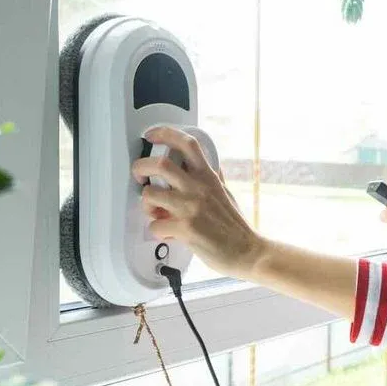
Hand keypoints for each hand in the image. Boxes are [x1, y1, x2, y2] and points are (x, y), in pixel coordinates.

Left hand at [132, 127, 262, 278]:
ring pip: (150, 194)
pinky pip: (156, 225)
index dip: (165, 133)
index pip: (188, 144)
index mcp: (208, 177)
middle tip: (139, 176)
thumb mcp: (227, 193)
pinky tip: (168, 234)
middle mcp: (199, 188)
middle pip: (160, 164)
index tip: (151, 135)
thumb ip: (215, 178)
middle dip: (141, 167)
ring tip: (154, 212)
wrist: (247, 251)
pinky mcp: (186, 229)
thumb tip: (213, 165)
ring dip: (146, 205)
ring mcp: (191, 208)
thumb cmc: (236, 226)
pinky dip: (157, 231)